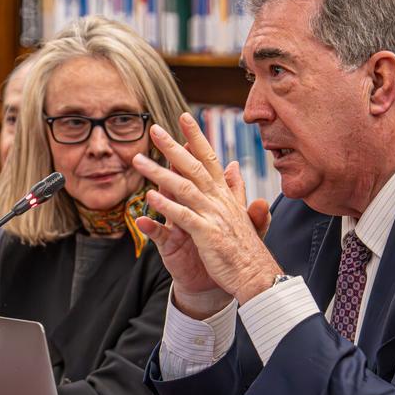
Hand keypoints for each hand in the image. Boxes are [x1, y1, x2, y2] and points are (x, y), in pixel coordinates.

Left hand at [132, 113, 280, 309]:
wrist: (256, 277)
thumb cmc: (245, 249)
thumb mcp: (242, 214)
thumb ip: (236, 189)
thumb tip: (235, 166)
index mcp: (225, 195)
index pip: (209, 159)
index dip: (196, 137)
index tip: (184, 117)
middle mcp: (219, 201)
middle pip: (194, 167)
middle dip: (173, 146)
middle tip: (155, 129)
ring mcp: (213, 216)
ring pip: (184, 187)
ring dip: (159, 172)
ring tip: (138, 160)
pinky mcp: (207, 234)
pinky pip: (184, 216)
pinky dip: (167, 206)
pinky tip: (150, 196)